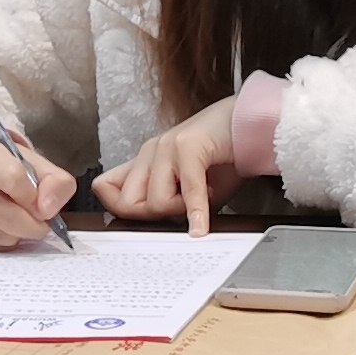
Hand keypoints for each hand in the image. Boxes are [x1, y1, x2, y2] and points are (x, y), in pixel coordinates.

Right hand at [0, 134, 77, 251]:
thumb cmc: (9, 168)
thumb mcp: (37, 164)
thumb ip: (56, 182)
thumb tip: (49, 210)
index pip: (14, 180)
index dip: (35, 198)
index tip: (43, 204)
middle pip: (6, 215)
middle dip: (32, 225)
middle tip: (40, 222)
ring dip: (18, 234)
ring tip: (19, 219)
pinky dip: (4, 242)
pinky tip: (4, 227)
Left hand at [91, 97, 242, 235]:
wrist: (250, 126)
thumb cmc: (221, 157)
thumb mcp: (186, 185)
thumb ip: (166, 201)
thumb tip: (151, 225)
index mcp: (144, 159)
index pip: (105, 188)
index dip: (120, 210)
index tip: (146, 220)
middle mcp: (150, 151)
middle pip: (128, 203)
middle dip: (155, 216)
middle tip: (181, 210)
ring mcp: (167, 146)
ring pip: (156, 202)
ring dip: (182, 210)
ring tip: (203, 196)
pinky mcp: (189, 147)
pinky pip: (187, 190)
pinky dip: (195, 213)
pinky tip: (200, 228)